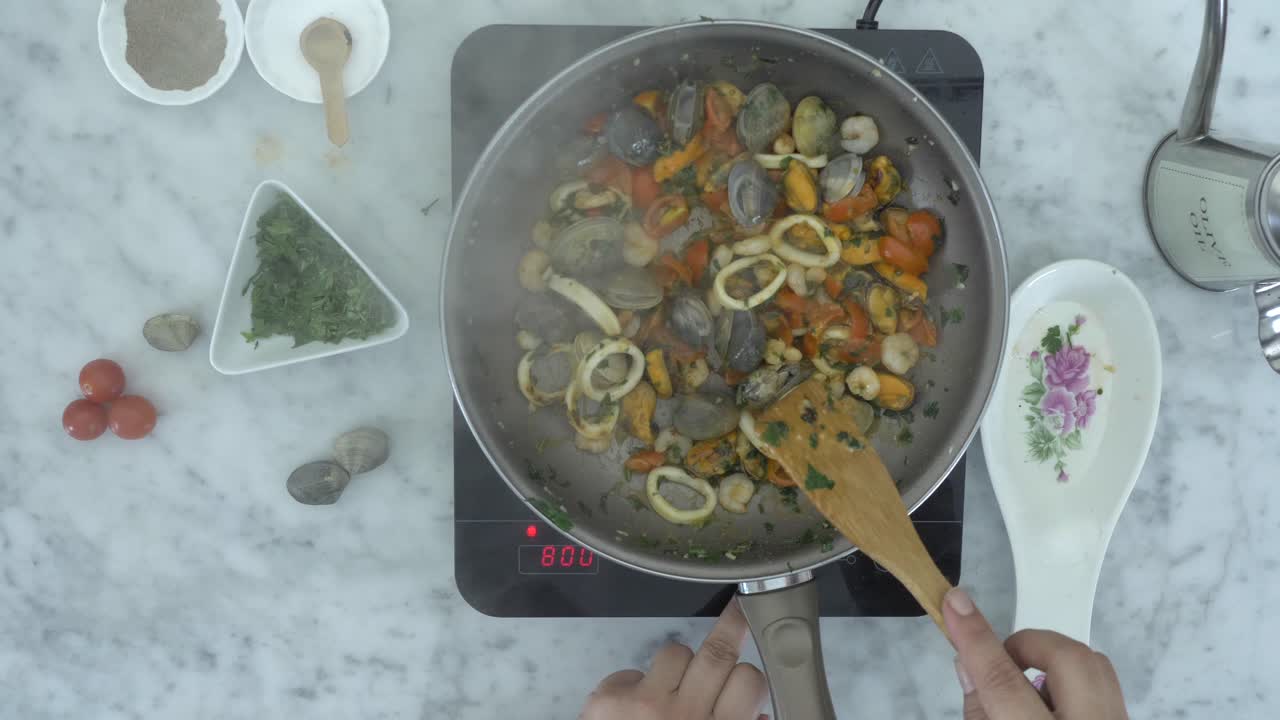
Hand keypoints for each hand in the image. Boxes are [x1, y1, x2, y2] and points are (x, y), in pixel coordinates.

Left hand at [579, 598, 767, 719]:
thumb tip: (759, 715)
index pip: (750, 680)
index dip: (748, 677)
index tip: (746, 672)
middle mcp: (686, 715)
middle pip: (717, 652)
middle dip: (731, 625)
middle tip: (738, 609)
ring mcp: (645, 704)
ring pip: (676, 652)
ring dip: (678, 667)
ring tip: (668, 695)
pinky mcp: (608, 701)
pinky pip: (631, 671)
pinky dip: (634, 688)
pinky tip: (631, 714)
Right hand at [944, 587, 1128, 718]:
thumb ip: (978, 709)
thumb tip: (970, 662)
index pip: (1003, 682)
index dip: (976, 639)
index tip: (955, 600)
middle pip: (1067, 658)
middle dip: (1030, 644)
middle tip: (1005, 662)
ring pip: (1094, 663)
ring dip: (1054, 662)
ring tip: (1029, 688)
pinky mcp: (1127, 718)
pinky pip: (1104, 684)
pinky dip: (1073, 682)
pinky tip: (1053, 706)